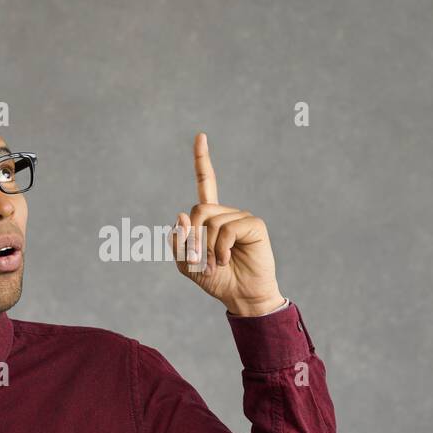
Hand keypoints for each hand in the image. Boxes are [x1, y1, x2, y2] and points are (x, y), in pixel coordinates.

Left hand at [168, 133, 285, 316]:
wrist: (240, 296)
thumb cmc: (215, 279)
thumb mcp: (186, 264)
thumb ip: (179, 242)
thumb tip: (181, 216)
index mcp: (209, 217)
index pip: (205, 183)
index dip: (202, 161)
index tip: (201, 136)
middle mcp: (226, 213)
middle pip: (198, 209)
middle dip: (193, 237)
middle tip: (200, 260)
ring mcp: (241, 217)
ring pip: (211, 222)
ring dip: (207, 248)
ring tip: (217, 264)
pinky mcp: (254, 225)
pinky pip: (228, 229)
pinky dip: (221, 248)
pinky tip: (227, 260)